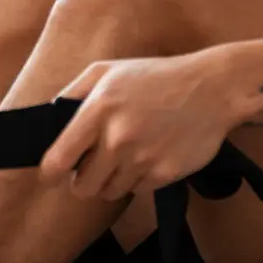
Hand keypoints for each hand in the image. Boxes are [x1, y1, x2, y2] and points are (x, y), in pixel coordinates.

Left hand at [40, 51, 242, 200]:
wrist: (213, 88)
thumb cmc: (156, 76)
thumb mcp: (107, 70)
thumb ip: (72, 93)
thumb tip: (50, 120)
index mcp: (98, 110)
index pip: (58, 160)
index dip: (50, 174)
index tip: (52, 176)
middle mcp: (117, 139)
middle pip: (82, 187)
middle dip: (84, 180)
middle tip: (94, 166)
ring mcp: (142, 159)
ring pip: (109, 191)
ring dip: (112, 179)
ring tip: (127, 156)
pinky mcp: (164, 174)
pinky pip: (137, 189)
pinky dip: (139, 178)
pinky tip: (150, 155)